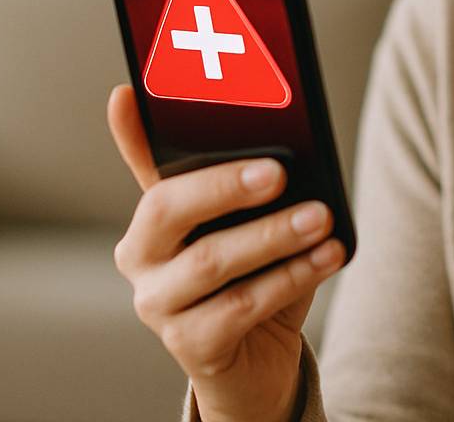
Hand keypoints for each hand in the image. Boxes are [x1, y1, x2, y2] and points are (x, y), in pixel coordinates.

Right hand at [107, 84, 345, 421]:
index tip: (128, 93)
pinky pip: (240, 306)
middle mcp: (141, 255)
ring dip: (274, 235)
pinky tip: (326, 257)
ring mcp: (157, 303)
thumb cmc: (258, 276)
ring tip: (322, 217)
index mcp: (154, 215)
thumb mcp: (258, 224)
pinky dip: (289, 277)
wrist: (259, 360)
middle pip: (167, 207)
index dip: (130, 131)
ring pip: (211, 260)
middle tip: (280, 171)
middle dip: (225, 184)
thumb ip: (263, 182)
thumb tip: (293, 139)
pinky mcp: (189, 343)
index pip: (144, 163)